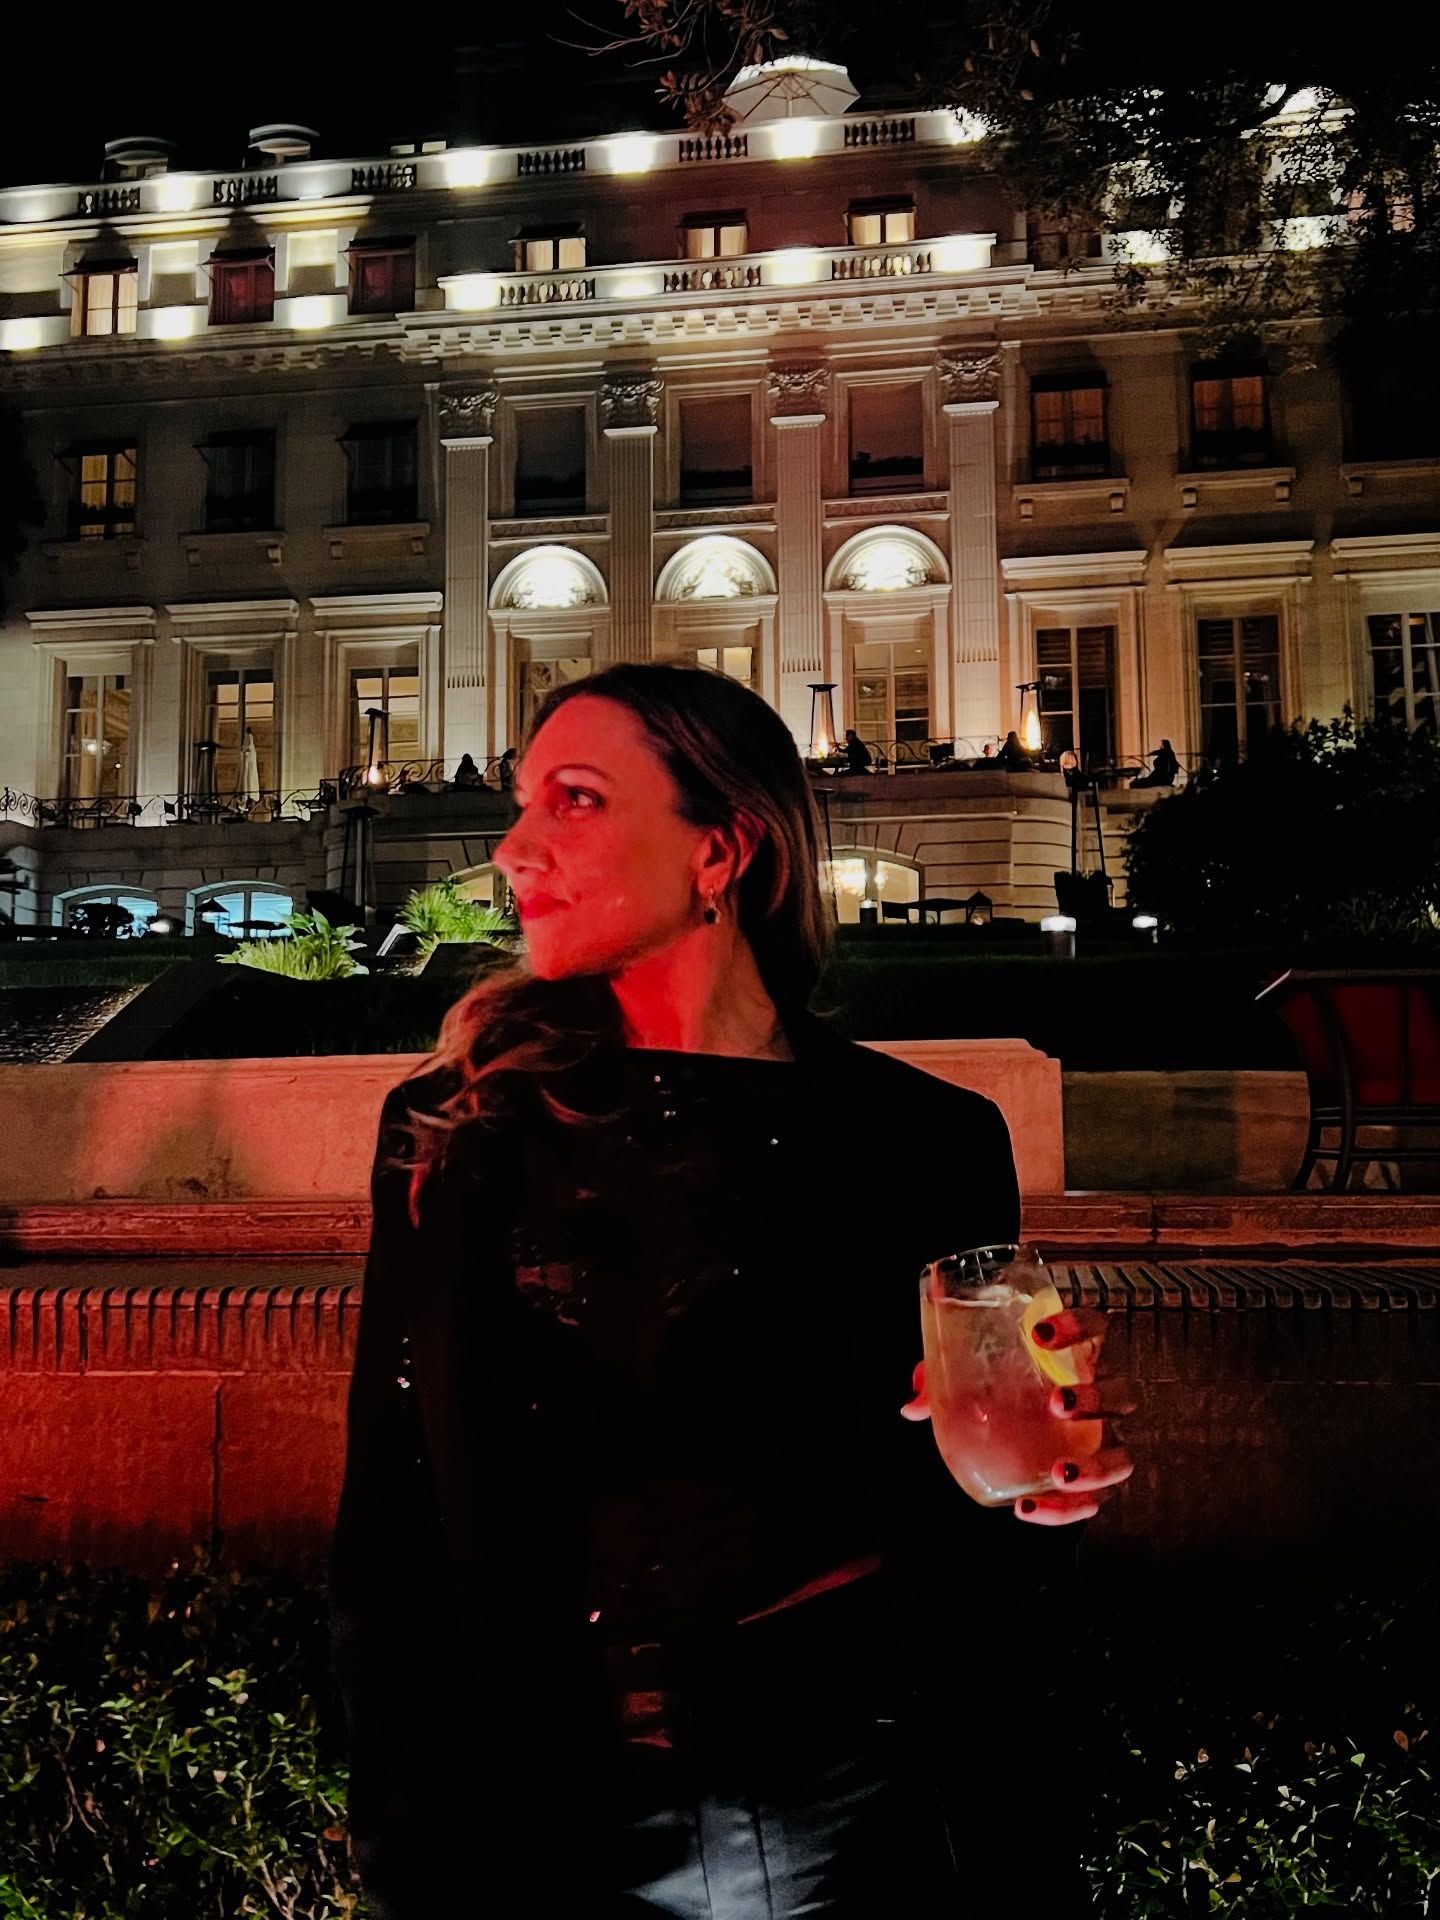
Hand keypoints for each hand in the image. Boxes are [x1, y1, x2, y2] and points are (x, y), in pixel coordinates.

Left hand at [901, 1305, 1134, 1526]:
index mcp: (1075, 1357)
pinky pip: (1092, 1502)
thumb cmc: (997, 1386)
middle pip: (1119, 1394)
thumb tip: (912, 1406)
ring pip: (1121, 1454)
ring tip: (1060, 1473)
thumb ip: (940, 1380)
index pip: (1094, 1328)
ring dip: (1097, 1466)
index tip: (1040, 1333)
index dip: (1077, 1325)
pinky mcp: (1090, 1481)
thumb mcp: (968, 1375)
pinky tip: (1028, 1509)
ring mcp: (1099, 1442)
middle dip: (1094, 1398)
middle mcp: (1098, 1397)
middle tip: (1057, 1403)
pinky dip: (1065, 1511)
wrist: (1011, 1428)